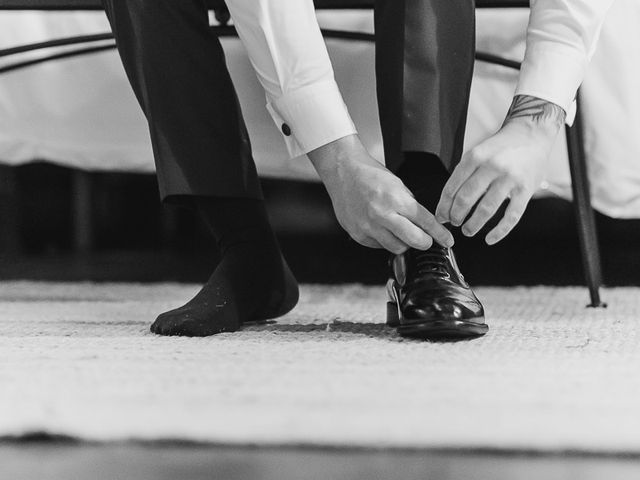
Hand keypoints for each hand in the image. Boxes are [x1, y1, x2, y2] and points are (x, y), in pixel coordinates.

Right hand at [308, 135, 453, 253]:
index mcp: (396, 199)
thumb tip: (425, 224)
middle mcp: (382, 215)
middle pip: (414, 241)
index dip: (440, 234)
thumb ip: (411, 206)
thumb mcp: (398, 185)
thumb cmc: (371, 176)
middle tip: (426, 240)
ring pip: (396, 248)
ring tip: (401, 233)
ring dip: (404, 243)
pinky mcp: (357, 233)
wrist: (344, 172)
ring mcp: (368, 226)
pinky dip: (384, 240)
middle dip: (425, 242)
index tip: (448, 241)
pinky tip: (382, 229)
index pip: (426, 222)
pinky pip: (378, 246)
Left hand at [435, 95, 564, 244]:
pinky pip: (511, 216)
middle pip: (465, 199)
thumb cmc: (501, 147)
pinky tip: (489, 239)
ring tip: (467, 231)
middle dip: (455, 216)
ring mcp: (510, 179)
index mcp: (475, 157)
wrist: (532, 133)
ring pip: (486, 209)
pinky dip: (499, 231)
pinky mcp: (526, 190)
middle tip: (453, 223)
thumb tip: (447, 204)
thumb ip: (463, 175)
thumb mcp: (477, 152)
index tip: (441, 217)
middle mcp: (492, 166)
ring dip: (473, 225)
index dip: (444, 206)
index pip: (452, 187)